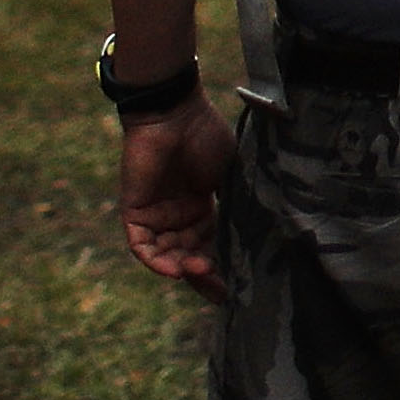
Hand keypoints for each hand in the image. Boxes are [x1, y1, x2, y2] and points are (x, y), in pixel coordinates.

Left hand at [114, 88, 235, 296]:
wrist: (176, 111)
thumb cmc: (206, 134)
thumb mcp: (231, 173)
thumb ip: (240, 200)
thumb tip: (264, 232)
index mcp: (201, 206)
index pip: (210, 245)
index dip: (222, 266)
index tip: (237, 287)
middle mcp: (177, 215)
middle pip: (188, 255)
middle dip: (204, 273)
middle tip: (221, 286)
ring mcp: (156, 214)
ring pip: (166, 255)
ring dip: (182, 267)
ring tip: (200, 270)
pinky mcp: (135, 210)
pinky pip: (141, 245)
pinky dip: (155, 261)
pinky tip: (175, 270)